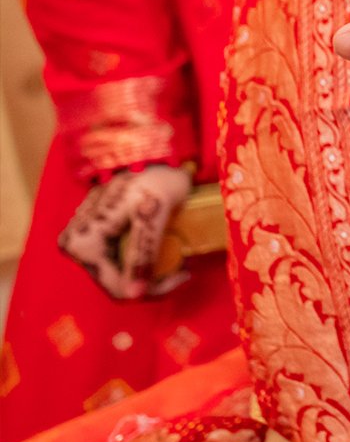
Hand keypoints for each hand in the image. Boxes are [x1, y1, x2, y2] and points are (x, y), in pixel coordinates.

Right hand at [57, 163, 191, 299]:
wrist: (147, 148)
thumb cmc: (154, 177)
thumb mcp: (154, 213)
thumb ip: (142, 252)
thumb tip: (133, 293)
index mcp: (83, 243)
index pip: (119, 290)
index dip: (155, 289)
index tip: (184, 273)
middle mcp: (73, 244)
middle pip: (116, 284)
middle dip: (150, 280)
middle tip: (182, 266)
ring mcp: (79, 238)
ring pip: (116, 274)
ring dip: (146, 270)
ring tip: (173, 253)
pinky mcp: (89, 233)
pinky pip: (115, 259)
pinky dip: (138, 258)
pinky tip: (158, 245)